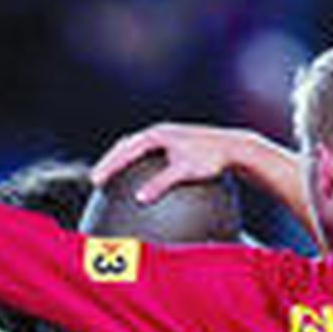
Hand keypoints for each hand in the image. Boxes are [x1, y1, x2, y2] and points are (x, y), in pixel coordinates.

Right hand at [91, 123, 254, 202]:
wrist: (235, 148)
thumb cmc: (211, 159)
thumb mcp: (185, 171)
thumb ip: (161, 184)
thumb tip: (140, 199)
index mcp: (157, 135)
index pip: (125, 150)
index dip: (109, 166)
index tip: (97, 180)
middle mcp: (160, 133)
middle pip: (126, 146)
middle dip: (110, 162)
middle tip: (97, 180)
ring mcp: (167, 137)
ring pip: (137, 148)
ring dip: (123, 160)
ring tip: (113, 177)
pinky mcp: (176, 144)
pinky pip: (150, 154)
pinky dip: (140, 165)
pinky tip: (144, 183)